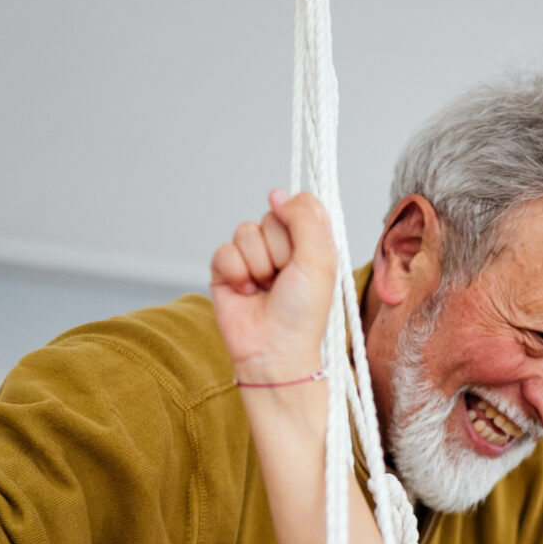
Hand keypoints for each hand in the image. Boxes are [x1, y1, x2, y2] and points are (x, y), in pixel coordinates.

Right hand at [210, 189, 344, 384]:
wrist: (274, 350)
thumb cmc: (304, 313)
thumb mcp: (319, 261)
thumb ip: (305, 219)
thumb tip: (277, 193)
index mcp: (311, 242)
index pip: (301, 204)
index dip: (298, 221)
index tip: (302, 248)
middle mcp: (282, 247)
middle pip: (271, 216)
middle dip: (279, 250)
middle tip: (285, 279)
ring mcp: (253, 257)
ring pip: (245, 231)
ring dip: (257, 264)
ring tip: (265, 289)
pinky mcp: (226, 271)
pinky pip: (223, 250)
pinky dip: (235, 273)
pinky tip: (246, 293)